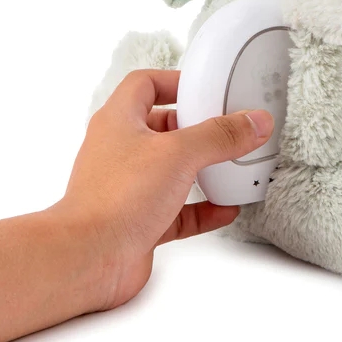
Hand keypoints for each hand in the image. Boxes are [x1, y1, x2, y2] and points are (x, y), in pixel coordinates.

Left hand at [53, 69, 273, 310]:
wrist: (87, 259)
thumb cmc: (115, 198)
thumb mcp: (178, 153)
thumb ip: (220, 135)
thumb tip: (254, 121)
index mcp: (120, 121)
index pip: (145, 85)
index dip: (174, 81)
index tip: (204, 88)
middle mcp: (121, 151)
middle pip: (163, 127)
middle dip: (196, 127)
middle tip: (227, 127)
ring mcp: (129, 188)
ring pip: (171, 171)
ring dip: (202, 169)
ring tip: (232, 165)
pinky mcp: (139, 222)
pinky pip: (177, 210)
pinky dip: (203, 208)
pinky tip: (226, 208)